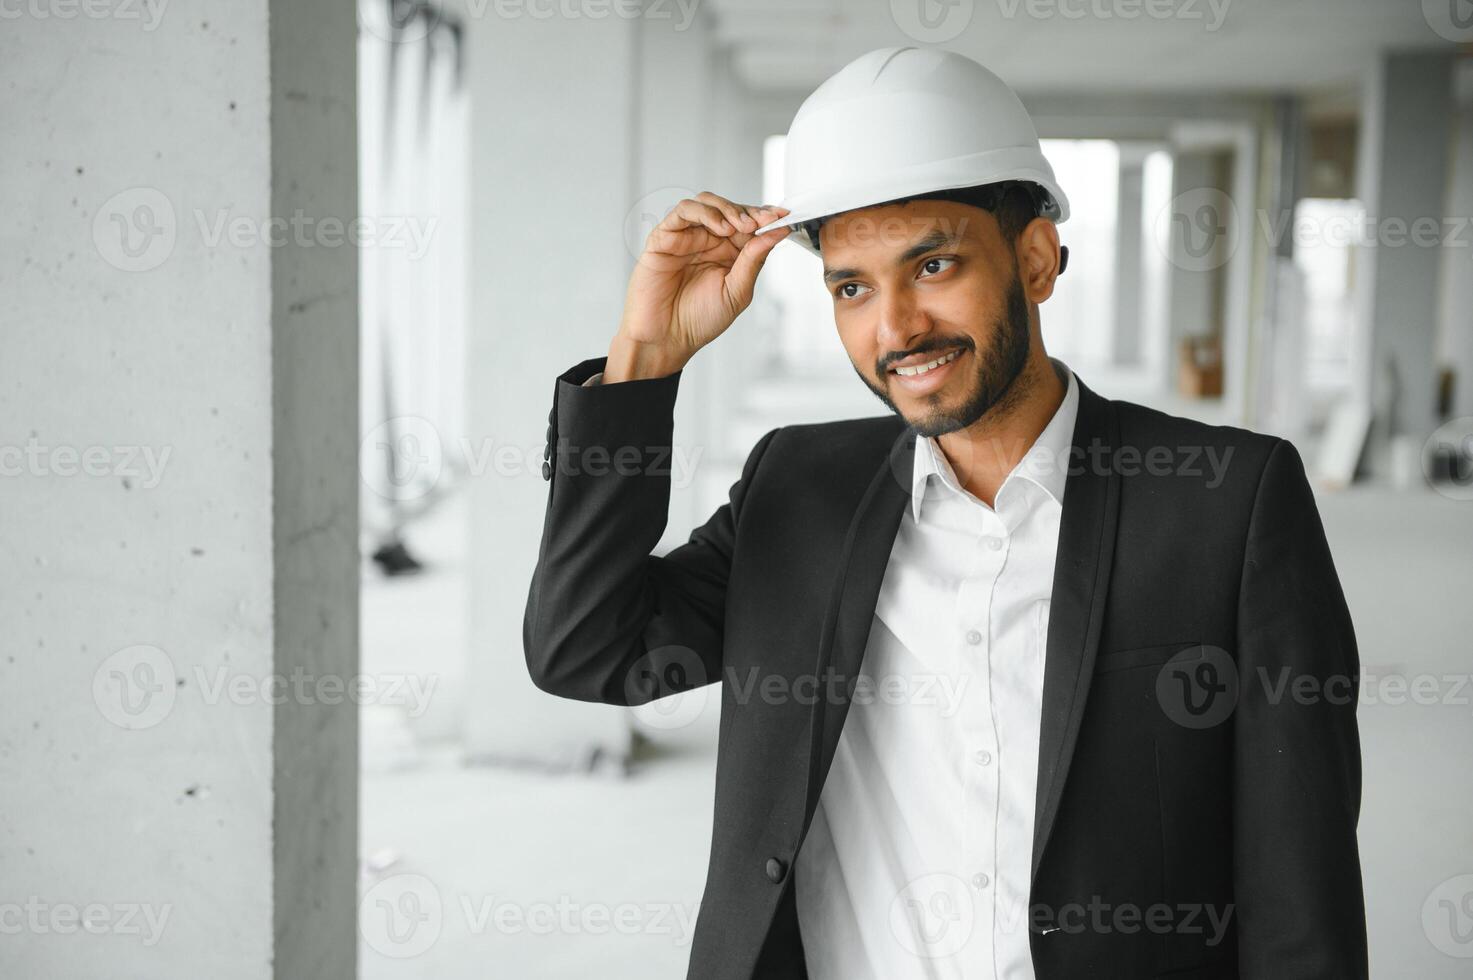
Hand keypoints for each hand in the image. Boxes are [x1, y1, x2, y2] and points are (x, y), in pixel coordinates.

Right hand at [606, 193, 789, 381]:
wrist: (666, 339)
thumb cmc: (699, 321)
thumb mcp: (737, 292)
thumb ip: (754, 260)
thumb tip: (778, 233)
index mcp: (729, 254)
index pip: (749, 224)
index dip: (765, 217)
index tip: (781, 217)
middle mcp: (708, 242)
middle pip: (730, 208)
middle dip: (749, 212)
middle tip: (762, 221)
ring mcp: (687, 237)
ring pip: (707, 202)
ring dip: (728, 208)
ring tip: (742, 226)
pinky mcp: (665, 237)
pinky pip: (683, 211)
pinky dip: (704, 212)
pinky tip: (720, 227)